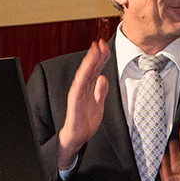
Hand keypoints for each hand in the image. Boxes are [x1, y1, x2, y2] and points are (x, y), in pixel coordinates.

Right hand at [57, 40, 109, 169]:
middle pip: (89, 69)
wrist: (78, 137)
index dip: (100, 58)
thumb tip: (104, 78)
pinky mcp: (74, 102)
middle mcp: (82, 88)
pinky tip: (85, 71)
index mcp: (88, 88)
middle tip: (101, 43)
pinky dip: (81, 79)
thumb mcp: (98, 103)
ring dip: (89, 63)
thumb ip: (101, 91)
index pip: (95, 69)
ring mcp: (77, 94)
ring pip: (84, 75)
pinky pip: (78, 88)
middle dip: (95, 55)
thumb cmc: (85, 122)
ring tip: (94, 51)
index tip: (105, 47)